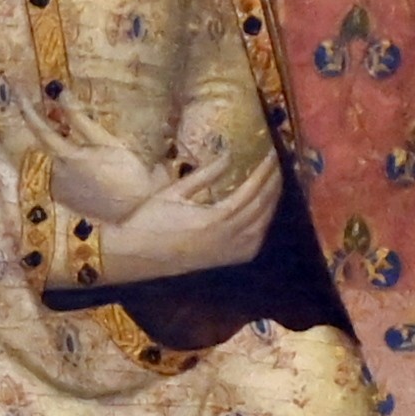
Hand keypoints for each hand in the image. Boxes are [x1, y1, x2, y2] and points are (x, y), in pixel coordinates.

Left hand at [25, 103, 165, 226]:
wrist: (136, 210)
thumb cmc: (125, 171)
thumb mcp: (105, 140)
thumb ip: (79, 119)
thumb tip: (60, 94)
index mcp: (67, 157)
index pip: (40, 130)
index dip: (28, 112)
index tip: (18, 95)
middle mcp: (57, 174)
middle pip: (50, 146)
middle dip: (55, 131)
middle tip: (65, 121)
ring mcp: (60, 190)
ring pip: (57, 162)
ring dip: (67, 153)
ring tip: (93, 156)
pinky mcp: (66, 201)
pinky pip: (63, 178)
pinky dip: (71, 170)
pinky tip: (92, 175)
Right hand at [92, 128, 282, 282]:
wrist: (135, 256)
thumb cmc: (150, 220)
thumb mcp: (175, 191)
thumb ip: (205, 174)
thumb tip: (228, 154)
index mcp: (216, 219)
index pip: (251, 191)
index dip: (264, 171)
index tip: (273, 154)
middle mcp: (229, 238)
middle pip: (262, 207)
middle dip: (273, 184)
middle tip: (280, 164)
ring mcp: (229, 253)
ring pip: (262, 226)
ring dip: (272, 203)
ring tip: (275, 183)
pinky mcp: (225, 261)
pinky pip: (254, 242)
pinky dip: (264, 224)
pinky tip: (264, 212)